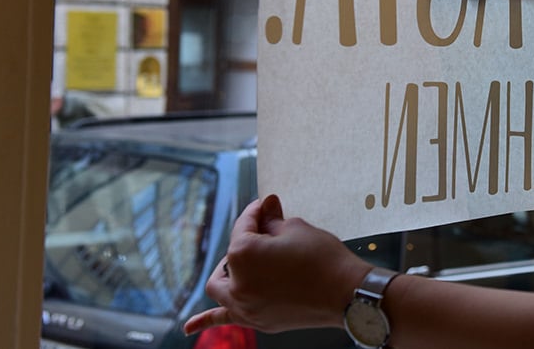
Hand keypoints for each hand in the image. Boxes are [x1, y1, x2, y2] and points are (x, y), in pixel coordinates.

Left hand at [183, 194, 370, 335]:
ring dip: (228, 274)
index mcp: (243, 253)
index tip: (268, 205)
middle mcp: (237, 282)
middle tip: (267, 235)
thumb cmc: (323, 258)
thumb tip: (266, 208)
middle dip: (244, 243)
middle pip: (231, 257)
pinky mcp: (257, 320)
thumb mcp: (296, 228)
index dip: (257, 212)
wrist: (346, 293)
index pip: (244, 226)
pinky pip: (222, 319)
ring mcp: (244, 305)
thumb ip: (272, 220)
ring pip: (221, 287)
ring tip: (238, 267)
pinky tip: (187, 328)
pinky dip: (204, 321)